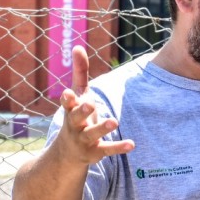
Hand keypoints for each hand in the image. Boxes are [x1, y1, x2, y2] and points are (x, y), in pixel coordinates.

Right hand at [55, 46, 134, 164]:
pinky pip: (107, 149)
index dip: (68, 99)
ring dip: (102, 128)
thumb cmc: (76, 115)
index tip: (68, 93)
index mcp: (71, 110)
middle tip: (90, 104)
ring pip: (92, 134)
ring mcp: (84, 140)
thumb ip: (79, 72)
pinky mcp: (95, 152)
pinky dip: (118, 147)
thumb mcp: (79, 94)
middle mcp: (75, 125)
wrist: (67, 153)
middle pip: (76, 118)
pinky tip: (132, 144)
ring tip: (114, 121)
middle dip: (82, 111)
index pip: (67, 103)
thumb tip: (77, 46)